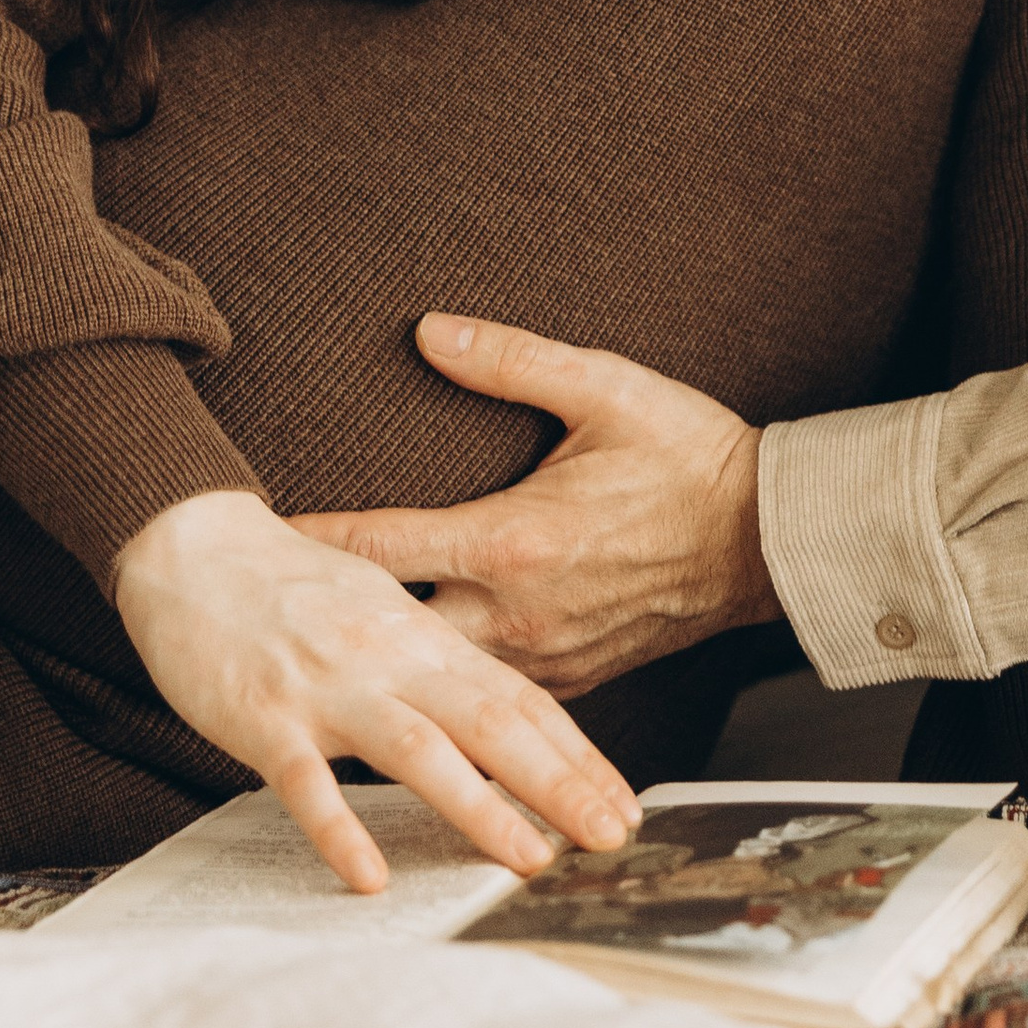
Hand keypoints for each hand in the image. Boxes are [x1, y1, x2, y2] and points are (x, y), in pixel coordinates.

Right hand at [110, 485, 643, 891]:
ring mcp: (330, 687)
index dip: (576, 754)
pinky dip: (341, 829)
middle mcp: (391, 659)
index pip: (518, 699)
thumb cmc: (292, 586)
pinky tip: (371, 876)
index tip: (622, 804)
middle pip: (492, 722)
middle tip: (610, 837)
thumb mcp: (383, 609)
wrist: (195, 544)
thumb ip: (436, 665)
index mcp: (423, 637)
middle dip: (559, 784)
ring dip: (479, 809)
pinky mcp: (266, 716)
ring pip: (419, 752)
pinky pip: (308, 783)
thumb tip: (497, 719)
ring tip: (527, 861)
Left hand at [291, 317, 782, 697]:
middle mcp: (517, 613)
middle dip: (334, 624)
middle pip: (391, 634)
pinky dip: (445, 689)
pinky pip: (488, 696)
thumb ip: (508, 362)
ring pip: (436, 681)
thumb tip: (429, 331)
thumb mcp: (603, 388)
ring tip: (325, 657)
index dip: (316, 542)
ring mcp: (545, 657)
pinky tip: (415, 682)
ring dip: (386, 665)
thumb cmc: (689, 457)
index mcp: (514, 541)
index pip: (385, 545)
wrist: (767, 538)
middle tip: (271, 615)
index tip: (259, 540)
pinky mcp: (574, 681)